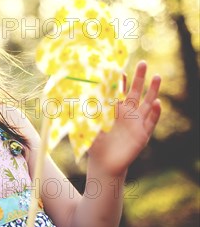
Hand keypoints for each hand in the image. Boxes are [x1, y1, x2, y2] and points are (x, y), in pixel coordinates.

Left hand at [87, 60, 161, 176]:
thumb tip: (68, 103)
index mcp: (113, 109)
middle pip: (135, 91)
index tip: (118, 68)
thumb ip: (81, 115)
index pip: (117, 90)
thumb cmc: (94, 144)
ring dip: (153, 90)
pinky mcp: (143, 134)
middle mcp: (126, 113)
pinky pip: (151, 121)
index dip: (119, 80)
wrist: (105, 163)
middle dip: (139, 77)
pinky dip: (155, 112)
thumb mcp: (87, 128)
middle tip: (143, 63)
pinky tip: (158, 102)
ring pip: (147, 103)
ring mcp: (136, 122)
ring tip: (157, 76)